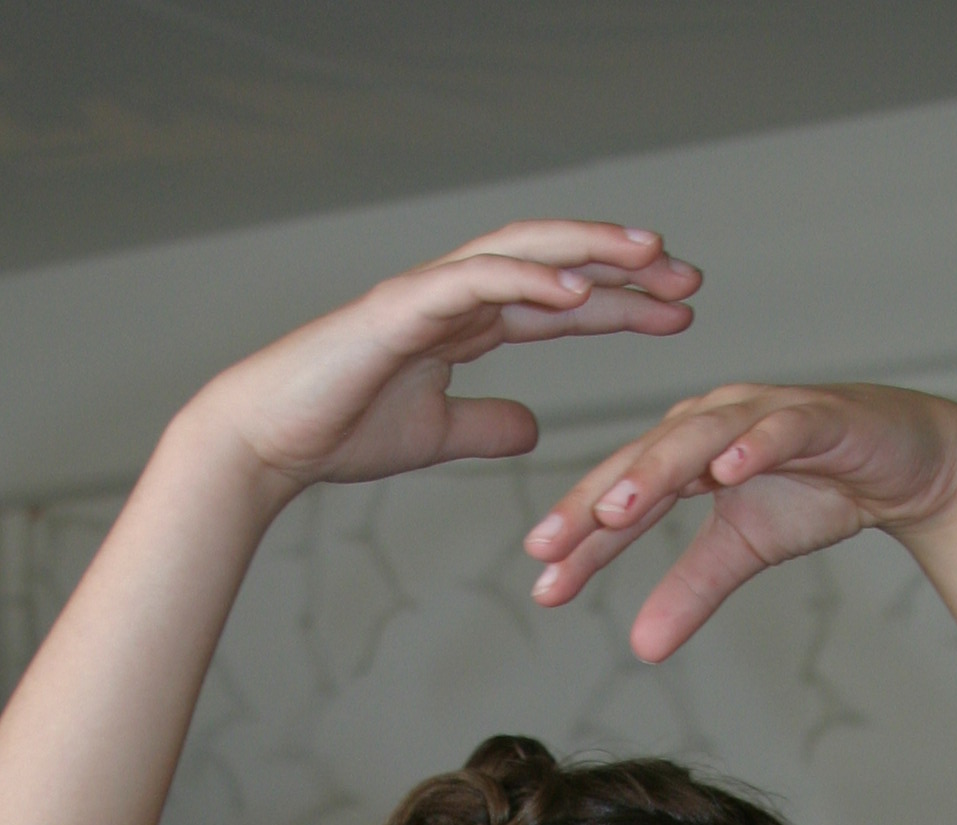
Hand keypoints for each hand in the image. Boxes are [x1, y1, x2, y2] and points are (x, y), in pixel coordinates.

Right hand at [208, 223, 700, 504]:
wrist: (267, 442)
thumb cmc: (336, 433)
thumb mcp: (435, 435)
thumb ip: (485, 425)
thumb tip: (533, 427)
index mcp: (463, 322)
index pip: (558, 300)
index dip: (620, 301)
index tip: (677, 310)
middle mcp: (453, 295)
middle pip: (555, 264)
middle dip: (624, 267)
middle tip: (688, 278)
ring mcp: (428, 292)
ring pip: (523, 253)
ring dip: (590, 250)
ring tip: (649, 257)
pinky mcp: (401, 306)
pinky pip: (476, 279)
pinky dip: (529, 277)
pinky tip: (578, 285)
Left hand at [524, 383, 956, 660]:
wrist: (904, 465)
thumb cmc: (818, 490)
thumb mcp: (743, 550)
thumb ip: (690, 591)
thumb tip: (640, 648)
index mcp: (687, 452)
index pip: (622, 497)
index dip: (581, 539)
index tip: (542, 584)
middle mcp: (712, 422)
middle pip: (641, 462)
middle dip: (593, 504)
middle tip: (549, 546)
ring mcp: (762, 413)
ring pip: (699, 438)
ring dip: (656, 471)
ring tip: (619, 510)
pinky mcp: (818, 415)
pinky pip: (779, 428)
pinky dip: (753, 445)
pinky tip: (727, 471)